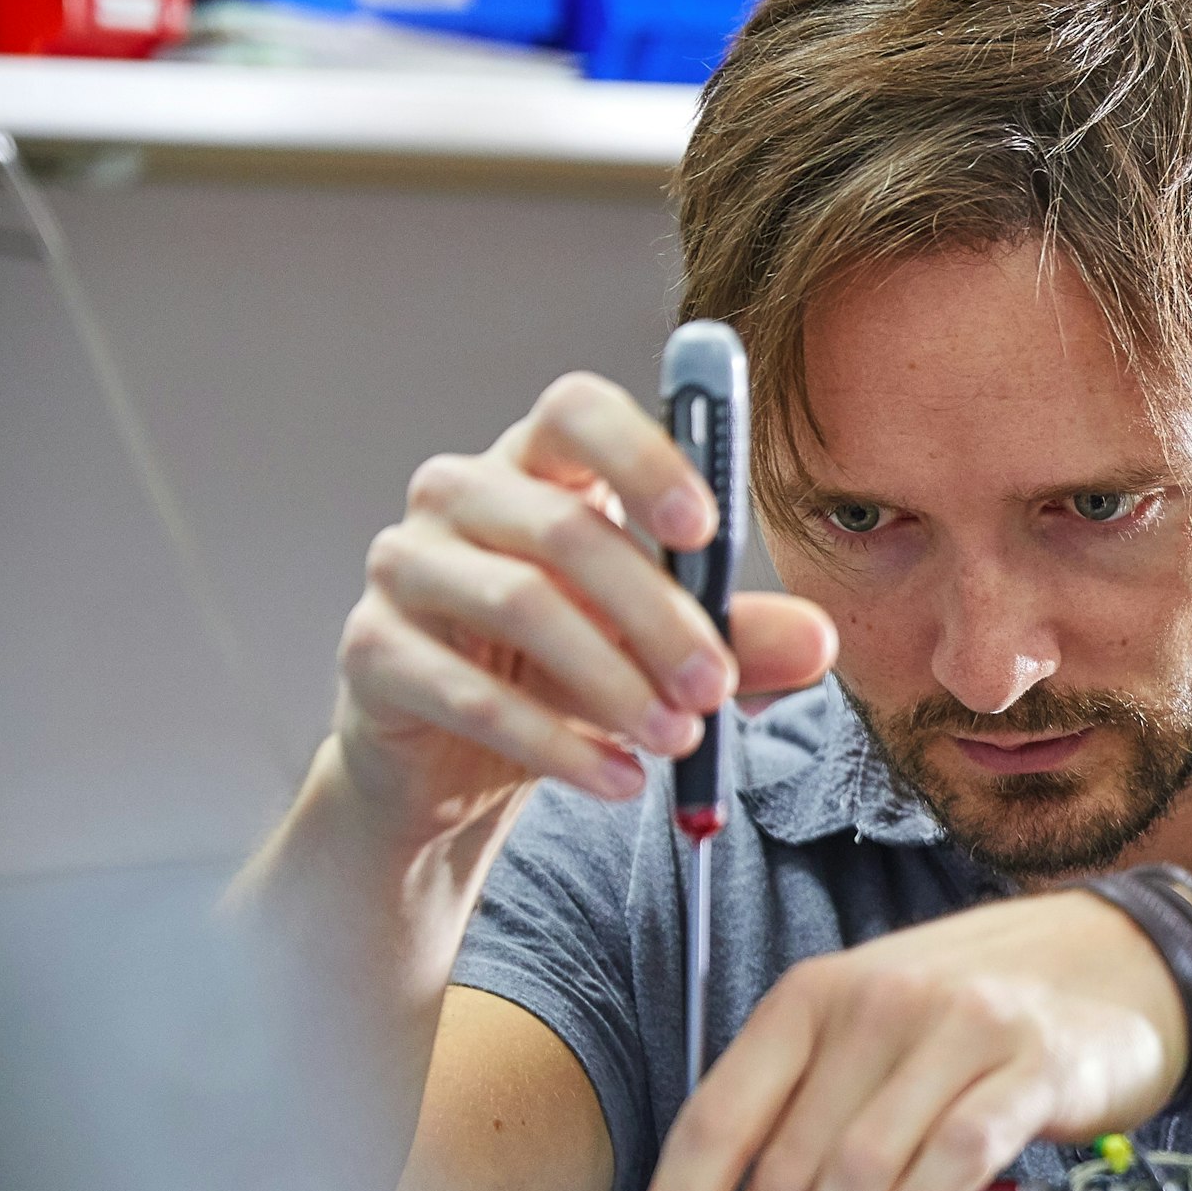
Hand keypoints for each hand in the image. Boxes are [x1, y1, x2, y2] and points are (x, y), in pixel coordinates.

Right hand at [331, 373, 834, 847]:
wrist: (456, 764)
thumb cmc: (569, 675)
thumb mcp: (666, 654)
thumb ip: (743, 640)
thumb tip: (820, 638)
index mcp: (538, 466)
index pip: (577, 409)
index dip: (643, 457)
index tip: (706, 530)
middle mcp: (459, 496)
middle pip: (563, 528)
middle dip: (657, 614)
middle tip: (717, 687)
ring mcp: (403, 566)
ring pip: (518, 605)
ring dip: (615, 682)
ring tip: (681, 742)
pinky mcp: (371, 651)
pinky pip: (470, 693)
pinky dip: (558, 745)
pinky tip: (621, 781)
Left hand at [620, 887, 1190, 1190]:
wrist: (1127, 962)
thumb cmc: (981, 1021)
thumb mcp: (873, 1057)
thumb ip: (801, 1133)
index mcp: (812, 1001)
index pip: (718, 1118)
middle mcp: (875, 1007)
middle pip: (785, 1162)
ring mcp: (957, 1030)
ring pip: (860, 1167)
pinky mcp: (1034, 1064)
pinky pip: (958, 1153)